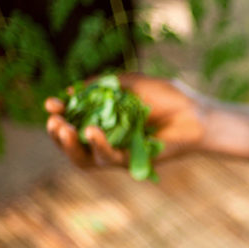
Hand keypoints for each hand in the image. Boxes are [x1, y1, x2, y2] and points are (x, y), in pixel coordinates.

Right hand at [45, 73, 208, 168]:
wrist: (197, 114)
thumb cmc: (168, 98)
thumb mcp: (132, 84)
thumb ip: (104, 85)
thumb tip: (71, 89)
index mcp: (104, 120)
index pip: (73, 121)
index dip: (59, 114)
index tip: (51, 103)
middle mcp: (108, 139)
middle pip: (73, 145)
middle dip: (58, 134)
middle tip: (53, 121)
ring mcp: (119, 153)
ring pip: (85, 159)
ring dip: (70, 145)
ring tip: (64, 129)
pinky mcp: (133, 163)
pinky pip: (109, 159)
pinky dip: (99, 146)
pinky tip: (92, 132)